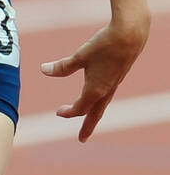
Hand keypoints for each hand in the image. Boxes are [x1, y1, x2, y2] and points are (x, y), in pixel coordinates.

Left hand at [42, 16, 149, 141]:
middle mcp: (106, 90)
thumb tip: (43, 71)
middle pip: (95, 113)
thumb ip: (62, 67)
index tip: (58, 113)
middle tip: (82, 138)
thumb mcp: (79, 56)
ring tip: (88, 118)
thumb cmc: (104, 45)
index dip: (68, 112)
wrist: (130, 36)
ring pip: (102, 103)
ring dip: (93, 112)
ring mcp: (114, 84)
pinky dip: (99, 100)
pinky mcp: (118, 76)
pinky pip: (107, 94)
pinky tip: (98, 94)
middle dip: (87, 126)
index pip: (80, 108)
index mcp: (96, 89)